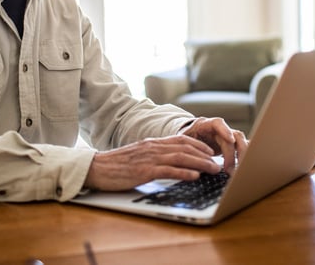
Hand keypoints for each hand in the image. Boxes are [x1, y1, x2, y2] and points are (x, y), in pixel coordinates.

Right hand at [84, 134, 220, 190]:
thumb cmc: (117, 165)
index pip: (182, 139)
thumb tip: (171, 163)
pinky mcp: (144, 171)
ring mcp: (149, 158)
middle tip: (218, 163)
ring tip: (213, 170)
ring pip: (181, 158)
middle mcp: (153, 147)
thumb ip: (154, 156)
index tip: (210, 152)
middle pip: (185, 148)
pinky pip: (168, 171)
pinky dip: (184, 173)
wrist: (97, 167)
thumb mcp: (138, 155)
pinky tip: (194, 176)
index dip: (199, 145)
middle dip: (205, 155)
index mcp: (153, 143)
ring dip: (200, 164)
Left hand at [179, 117, 247, 173]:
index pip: (218, 123)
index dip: (225, 130)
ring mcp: (227, 136)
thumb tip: (191, 161)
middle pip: (233, 136)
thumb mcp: (183, 141)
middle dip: (233, 153)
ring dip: (241, 156)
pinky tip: (246, 167)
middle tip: (229, 170)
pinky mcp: (231, 145)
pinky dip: (245, 156)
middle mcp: (220, 129)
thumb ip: (187, 147)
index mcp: (206, 124)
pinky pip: (241, 148)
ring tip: (236, 172)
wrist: (190, 135)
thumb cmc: (186, 138)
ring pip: (240, 142)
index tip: (230, 140)